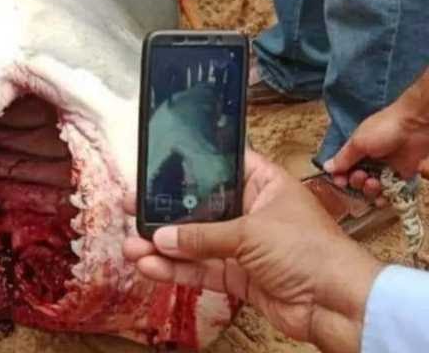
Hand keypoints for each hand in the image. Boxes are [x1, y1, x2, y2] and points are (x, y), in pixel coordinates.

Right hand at [124, 151, 382, 352]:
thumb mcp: (250, 232)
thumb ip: (202, 235)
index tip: (159, 164)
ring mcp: (243, 246)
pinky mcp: (238, 276)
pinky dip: (176, 270)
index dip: (192, 164)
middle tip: (133, 208)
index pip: (223, 165)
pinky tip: (150, 266)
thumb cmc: (309, 251)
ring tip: (131, 246)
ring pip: (195, 242)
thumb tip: (161, 236)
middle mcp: (251, 211)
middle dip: (167, 211)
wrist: (337, 305)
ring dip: (164, 246)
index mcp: (264, 184)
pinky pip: (201, 269)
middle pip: (201, 206)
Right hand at [323, 100, 428, 200]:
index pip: (343, 170)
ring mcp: (386, 169)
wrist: (416, 125)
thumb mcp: (358, 142)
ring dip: (370, 190)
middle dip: (356, 183)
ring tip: (374, 183)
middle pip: (356, 181)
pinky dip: (385, 198)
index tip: (340, 181)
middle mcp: (370, 161)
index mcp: (357, 151)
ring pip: (372, 189)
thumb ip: (343, 158)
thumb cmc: (384, 129)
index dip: (340, 178)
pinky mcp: (401, 176)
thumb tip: (325, 168)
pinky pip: (390, 192)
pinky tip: (383, 198)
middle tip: (362, 176)